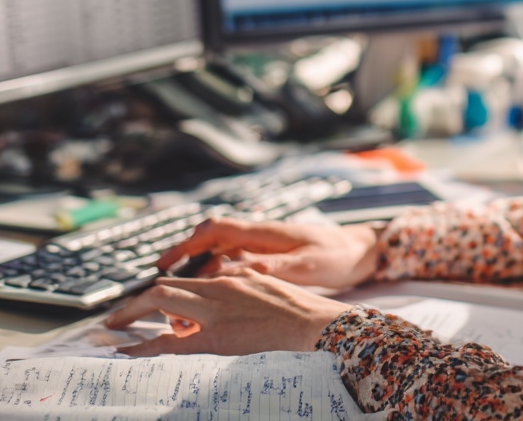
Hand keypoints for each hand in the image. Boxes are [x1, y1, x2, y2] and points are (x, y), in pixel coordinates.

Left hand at [105, 269, 350, 356]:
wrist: (319, 327)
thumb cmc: (301, 315)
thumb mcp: (266, 291)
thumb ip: (241, 289)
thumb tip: (224, 293)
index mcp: (232, 280)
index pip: (183, 282)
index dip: (156, 294)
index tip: (141, 307)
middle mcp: (219, 290)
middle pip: (164, 288)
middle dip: (134, 304)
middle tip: (115, 320)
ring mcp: (217, 313)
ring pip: (162, 302)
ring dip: (134, 316)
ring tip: (119, 332)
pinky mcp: (219, 338)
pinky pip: (172, 342)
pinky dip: (145, 346)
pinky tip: (128, 352)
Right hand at [157, 218, 381, 289]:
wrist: (363, 250)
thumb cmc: (338, 256)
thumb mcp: (307, 265)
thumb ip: (271, 266)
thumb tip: (235, 271)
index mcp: (264, 233)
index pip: (216, 231)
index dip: (187, 244)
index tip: (164, 262)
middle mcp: (260, 235)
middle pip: (211, 238)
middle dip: (184, 254)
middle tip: (160, 278)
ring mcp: (265, 244)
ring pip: (221, 250)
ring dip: (200, 265)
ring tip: (179, 289)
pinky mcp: (272, 255)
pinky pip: (235, 259)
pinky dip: (218, 271)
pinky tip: (213, 290)